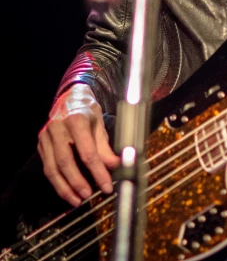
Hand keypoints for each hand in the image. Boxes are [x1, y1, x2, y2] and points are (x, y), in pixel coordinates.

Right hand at [37, 84, 119, 206]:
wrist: (69, 95)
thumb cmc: (86, 110)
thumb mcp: (99, 123)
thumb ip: (105, 147)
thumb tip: (115, 166)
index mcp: (76, 120)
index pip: (87, 152)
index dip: (98, 171)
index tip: (106, 186)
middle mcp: (58, 128)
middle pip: (65, 161)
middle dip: (77, 182)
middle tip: (88, 195)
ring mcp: (46, 136)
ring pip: (51, 168)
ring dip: (64, 187)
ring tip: (77, 200)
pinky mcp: (40, 144)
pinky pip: (47, 167)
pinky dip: (57, 182)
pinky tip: (67, 190)